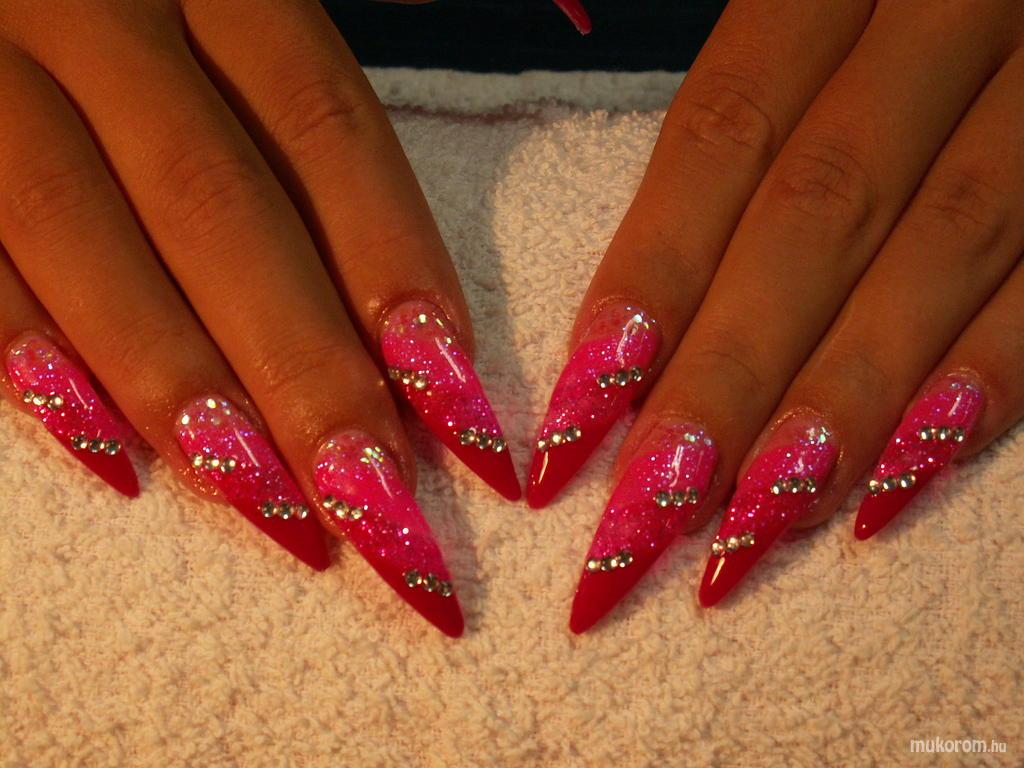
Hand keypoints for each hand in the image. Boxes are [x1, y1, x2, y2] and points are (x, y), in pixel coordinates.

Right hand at [0, 0, 521, 636]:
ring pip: (87, 240)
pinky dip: (30, 356)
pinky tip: (118, 460)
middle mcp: (100, 13)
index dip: (398, 270)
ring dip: (185, 391)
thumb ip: (355, 48)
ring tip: (278, 512)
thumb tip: (545, 82)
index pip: (325, 130)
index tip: (466, 414)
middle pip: (218, 209)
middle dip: (307, 373)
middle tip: (385, 512)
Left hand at [525, 0, 1023, 629]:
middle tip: (640, 521)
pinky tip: (894, 480)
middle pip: (815, 217)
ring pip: (939, 252)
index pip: (722, 137)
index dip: (648, 281)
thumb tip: (626, 327)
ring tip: (750, 526)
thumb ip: (738, 129)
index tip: (572, 423)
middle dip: (723, 381)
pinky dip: (985, 378)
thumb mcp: (806, 6)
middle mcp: (943, 22)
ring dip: (837, 404)